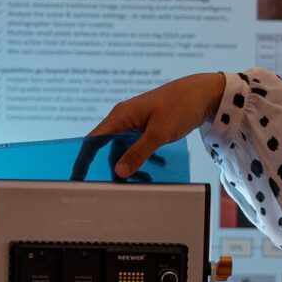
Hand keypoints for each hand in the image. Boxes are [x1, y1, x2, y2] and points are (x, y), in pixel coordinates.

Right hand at [87, 73, 227, 178]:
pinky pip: (136, 147)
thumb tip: (119, 171)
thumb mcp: (159, 133)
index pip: (93, 141)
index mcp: (121, 116)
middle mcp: (124, 119)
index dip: (83, 160)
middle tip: (118, 188)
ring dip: (131, 166)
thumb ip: (138, 152)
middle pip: (107, 149)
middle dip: (112, 168)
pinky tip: (150, 171)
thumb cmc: (181, 105)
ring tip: (144, 181)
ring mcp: (135, 123)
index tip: (77, 178)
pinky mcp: (146, 128)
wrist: (204, 94)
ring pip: (124, 150)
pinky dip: (141, 160)